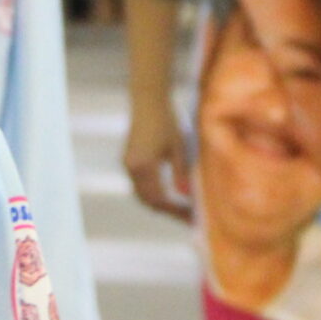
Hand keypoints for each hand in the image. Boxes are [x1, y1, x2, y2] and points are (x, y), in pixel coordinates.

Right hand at [122, 98, 193, 220]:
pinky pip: (139, 185)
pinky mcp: (128, 160)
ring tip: (180, 208)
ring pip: (142, 194)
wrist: (147, 102)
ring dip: (159, 203)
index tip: (192, 216)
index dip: (176, 210)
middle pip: (148, 201)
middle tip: (188, 217)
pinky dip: (152, 193)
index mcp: (144, 166)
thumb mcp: (178, 148)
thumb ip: (181, 173)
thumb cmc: (167, 122)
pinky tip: (168, 194)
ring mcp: (127, 164)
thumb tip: (186, 196)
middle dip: (168, 211)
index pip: (160, 199)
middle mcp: (131, 168)